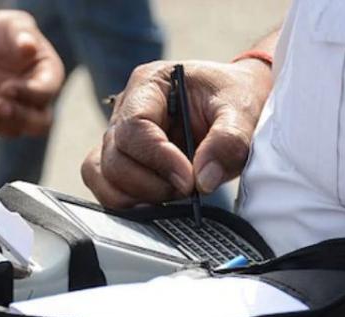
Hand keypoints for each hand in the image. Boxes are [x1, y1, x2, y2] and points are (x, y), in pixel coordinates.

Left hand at [0, 10, 63, 136]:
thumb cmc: (0, 32)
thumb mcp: (11, 25)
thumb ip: (21, 34)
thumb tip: (28, 47)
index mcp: (49, 74)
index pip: (47, 92)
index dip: (29, 94)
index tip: (6, 87)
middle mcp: (38, 98)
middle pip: (41, 123)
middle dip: (20, 118)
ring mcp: (18, 111)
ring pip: (16, 129)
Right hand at [81, 59, 271, 207]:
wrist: (239, 103)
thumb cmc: (235, 97)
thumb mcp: (242, 111)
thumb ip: (228, 141)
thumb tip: (202, 180)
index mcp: (149, 84)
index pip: (134, 127)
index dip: (157, 159)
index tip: (188, 180)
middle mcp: (126, 110)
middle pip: (114, 157)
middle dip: (150, 183)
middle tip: (187, 188)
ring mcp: (120, 138)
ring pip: (102, 175)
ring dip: (137, 196)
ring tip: (174, 194)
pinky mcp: (124, 162)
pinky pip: (107, 187)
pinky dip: (129, 202)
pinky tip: (159, 203)